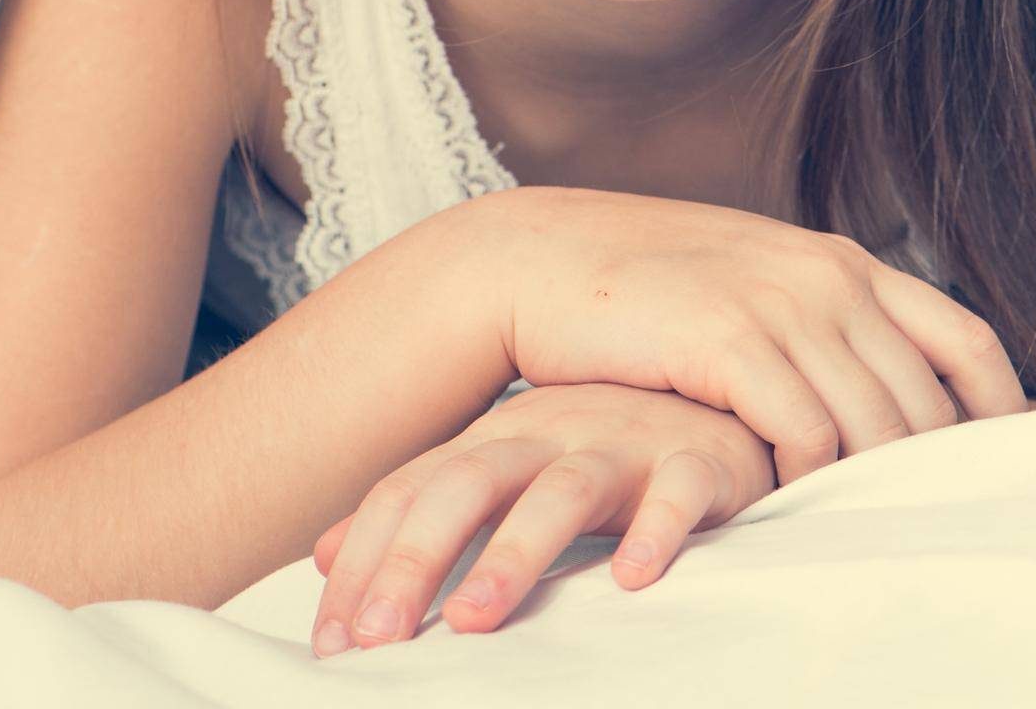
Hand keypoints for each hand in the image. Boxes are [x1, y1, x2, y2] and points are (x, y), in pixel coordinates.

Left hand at [307, 380, 775, 657]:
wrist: (714, 394)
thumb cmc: (598, 445)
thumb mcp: (501, 468)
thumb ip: (421, 507)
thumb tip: (321, 555)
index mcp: (495, 437)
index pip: (411, 490)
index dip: (365, 560)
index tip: (332, 640)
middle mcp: (549, 432)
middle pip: (469, 484)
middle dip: (416, 558)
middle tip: (377, 639)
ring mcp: (622, 442)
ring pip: (561, 491)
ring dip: (514, 554)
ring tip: (473, 620)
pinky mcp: (696, 461)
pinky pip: (677, 492)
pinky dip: (655, 531)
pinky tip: (633, 577)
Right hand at [483, 185, 1027, 487]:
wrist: (542, 259)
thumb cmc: (646, 286)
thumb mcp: (749, 284)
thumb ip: (816, 325)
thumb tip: (875, 393)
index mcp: (841, 259)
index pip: (966, 339)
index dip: (1004, 411)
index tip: (1005, 473)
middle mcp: (826, 274)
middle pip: (927, 402)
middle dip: (933, 478)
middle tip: (928, 538)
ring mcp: (779, 303)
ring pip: (872, 427)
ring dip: (869, 492)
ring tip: (860, 541)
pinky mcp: (728, 338)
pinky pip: (805, 434)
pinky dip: (807, 484)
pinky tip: (786, 509)